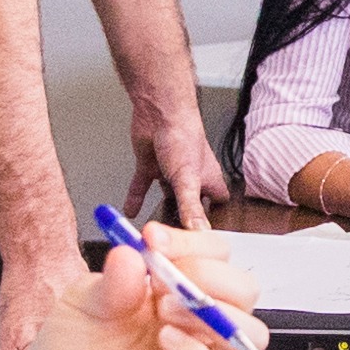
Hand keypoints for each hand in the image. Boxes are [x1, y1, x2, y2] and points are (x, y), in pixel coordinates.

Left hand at [20, 220, 258, 349]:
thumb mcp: (81, 301)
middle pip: (245, 291)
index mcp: (174, 293)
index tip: (153, 239)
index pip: (217, 257)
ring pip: (250, 337)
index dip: (196, 243)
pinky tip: (165, 341)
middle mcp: (193, 327)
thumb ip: (110, 279)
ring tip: (165, 309)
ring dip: (215, 313)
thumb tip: (133, 253)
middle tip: (166, 278)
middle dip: (213, 274)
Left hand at [124, 95, 224, 231]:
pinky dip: (136, 198)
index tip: (208, 236)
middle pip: (191, 203)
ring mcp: (170, 172)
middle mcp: (191, 177)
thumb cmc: (183, 136)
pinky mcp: (150, 166)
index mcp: (209, 179)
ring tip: (156, 230)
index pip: (219, 202)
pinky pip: (142, 186)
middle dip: (185, 218)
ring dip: (161, 210)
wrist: (158, 112)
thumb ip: (191, 207)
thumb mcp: (188, 180)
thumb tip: (198, 233)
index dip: (215, 216)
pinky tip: (131, 210)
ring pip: (167, 196)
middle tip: (178, 237)